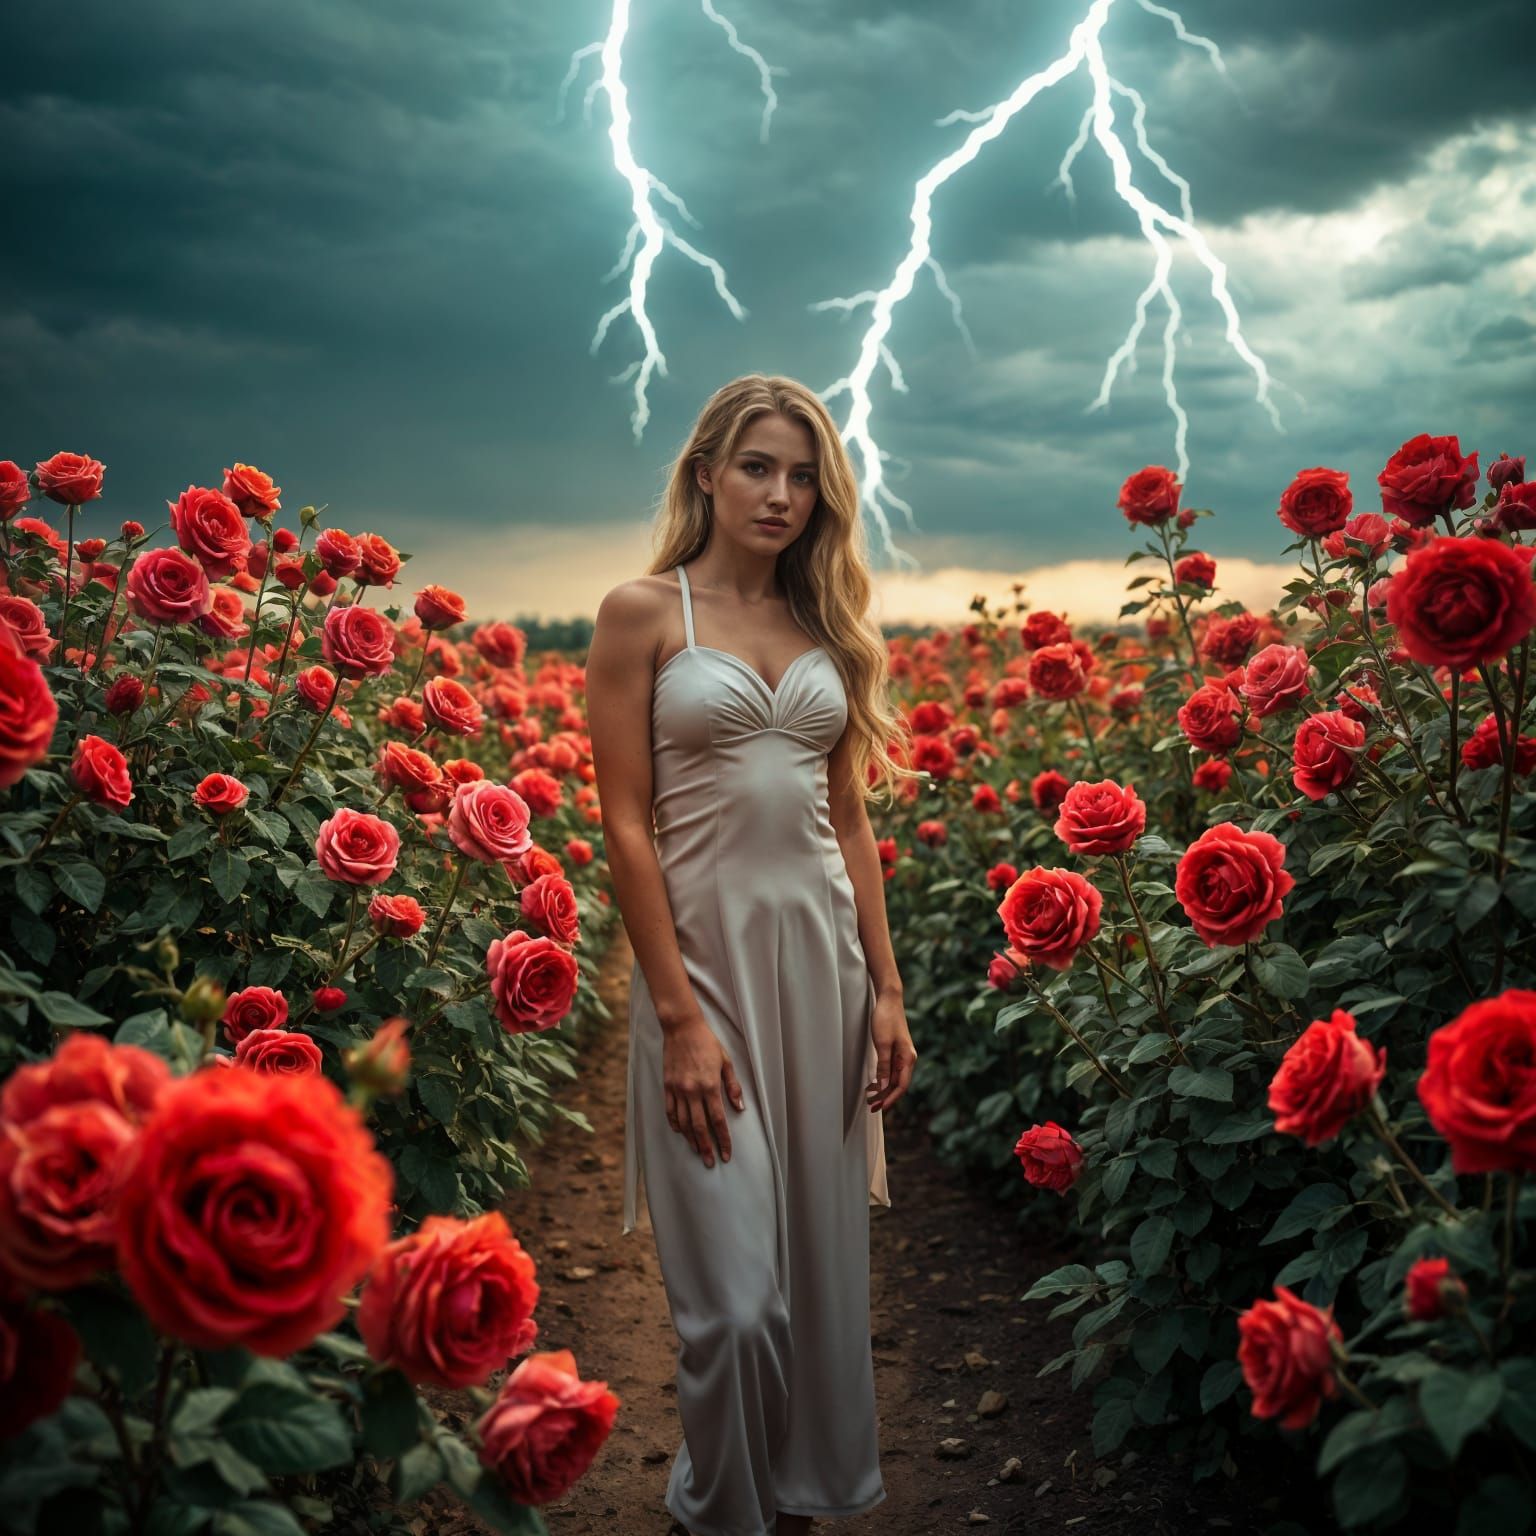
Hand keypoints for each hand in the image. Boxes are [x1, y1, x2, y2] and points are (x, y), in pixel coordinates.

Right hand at [662, 1018, 744, 1167]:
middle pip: (700, 1127)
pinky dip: (675, 1124)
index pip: (718, 1120)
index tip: (726, 1153)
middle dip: (707, 1147)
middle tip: (711, 1162)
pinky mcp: (667, 1086)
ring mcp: (678, 1089)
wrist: (682, 1028)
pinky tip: (680, 1132)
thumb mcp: (726, 1061)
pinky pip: (670, 1110)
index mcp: (710, 1085)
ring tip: (697, 1152)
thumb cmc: (707, 1043)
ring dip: (691, 1140)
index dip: (723, 1139)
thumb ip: (732, 1086)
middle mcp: (693, 1091)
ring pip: (684, 1122)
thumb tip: (740, 1107)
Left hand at [866, 991, 916, 1113]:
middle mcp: (908, 1058)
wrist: (889, 999)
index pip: (902, 1086)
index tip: (880, 1108)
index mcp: (908, 1058)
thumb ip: (884, 1065)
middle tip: (871, 1107)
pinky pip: (891, 1070)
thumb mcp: (882, 1043)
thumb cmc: (886, 1019)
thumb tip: (884, 1086)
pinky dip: (883, 1079)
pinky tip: (874, 1084)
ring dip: (884, 1089)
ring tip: (870, 1098)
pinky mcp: (896, 1050)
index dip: (891, 1099)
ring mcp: (903, 1055)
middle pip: (898, 1084)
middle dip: (886, 1097)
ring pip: (894, 1078)